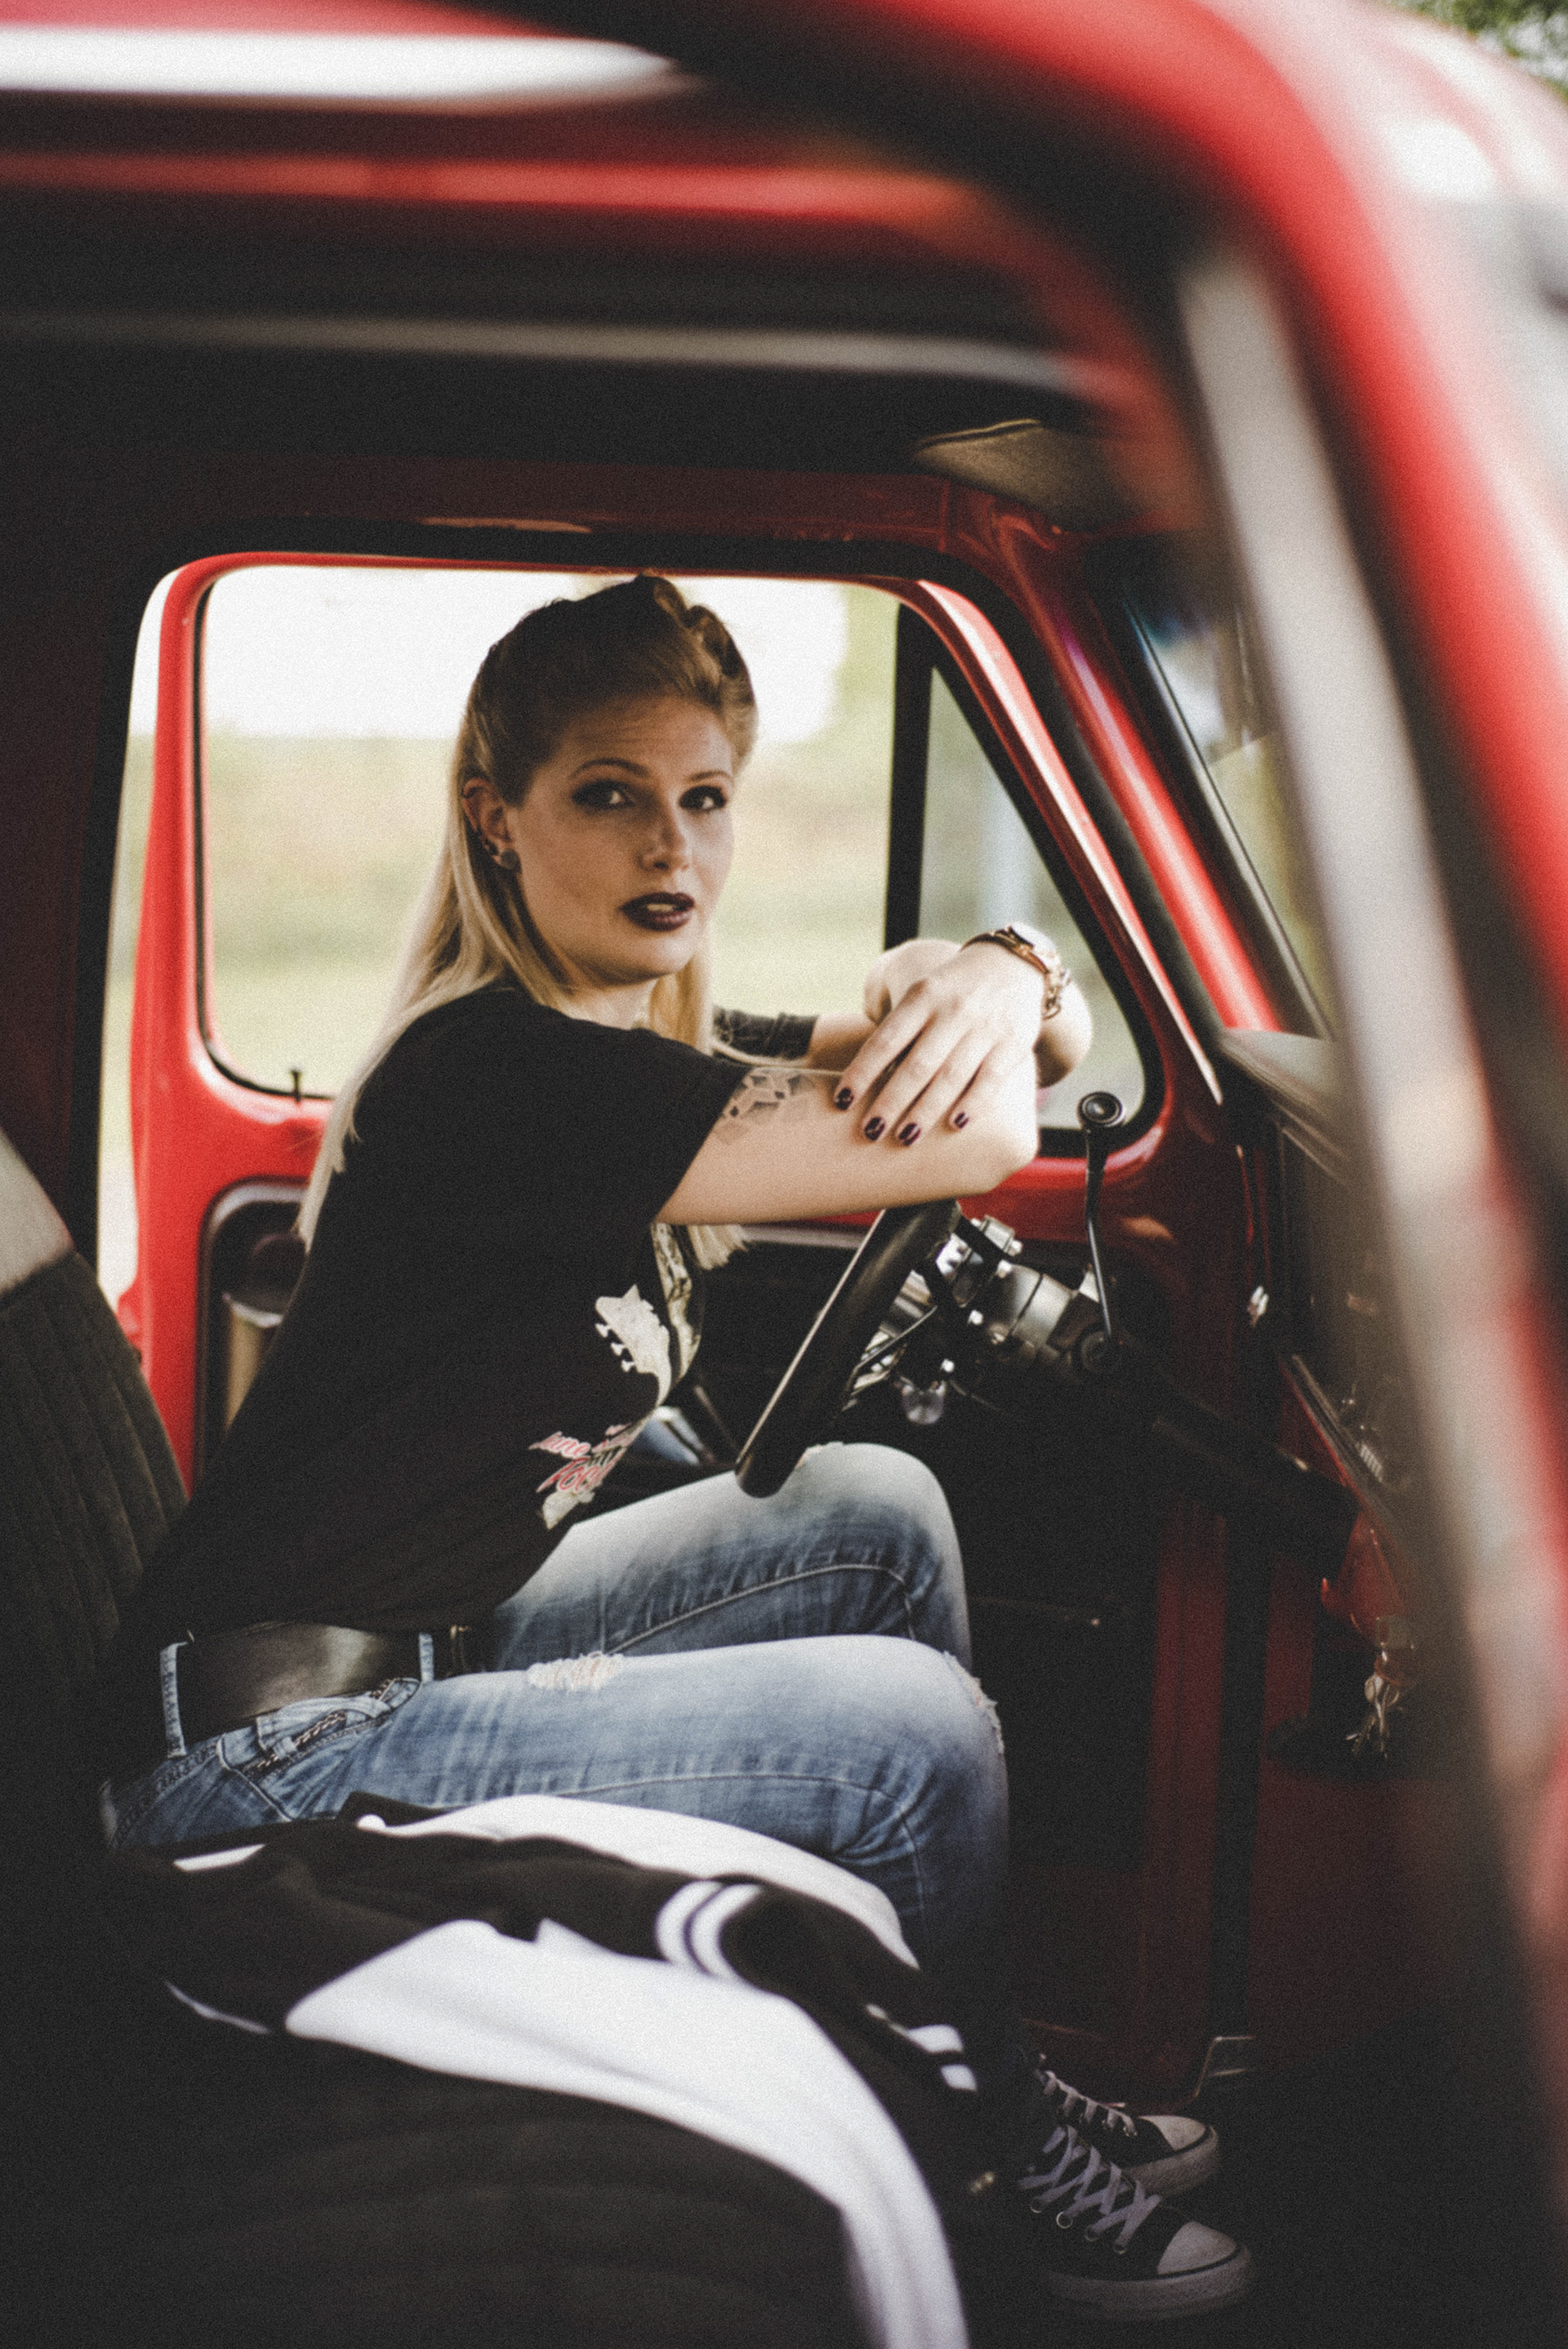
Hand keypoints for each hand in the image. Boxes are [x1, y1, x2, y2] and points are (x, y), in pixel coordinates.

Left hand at [836, 939, 1044, 1144]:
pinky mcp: (1012, 1044)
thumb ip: (893, 1020)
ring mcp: (984, 1028)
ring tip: (904, 1138)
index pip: (885, 1041)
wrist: (1013, 964)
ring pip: (950, 1077)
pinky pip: (990, 1079)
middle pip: (916, 1066)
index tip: (842, 1101)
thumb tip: (862, 1066)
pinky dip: (972, 1103)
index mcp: (921, 996)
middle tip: (870, 1131)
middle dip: (891, 1102)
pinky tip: (955, 1125)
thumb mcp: (920, 987)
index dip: (862, 1072)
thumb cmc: (952, 988)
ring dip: (926, 1111)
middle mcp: (952, 1012)